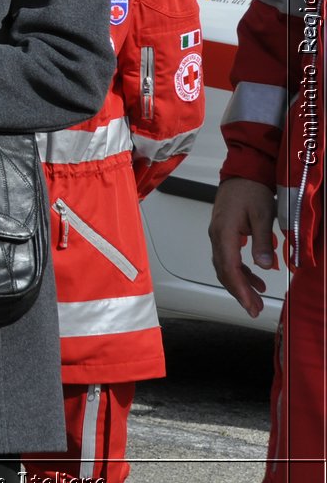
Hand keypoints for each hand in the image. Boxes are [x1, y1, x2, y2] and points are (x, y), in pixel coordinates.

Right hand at [209, 177, 277, 318]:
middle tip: (254, 309)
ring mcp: (218, 236)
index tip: (250, 305)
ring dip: (240, 284)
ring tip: (257, 299)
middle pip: (224, 271)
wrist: (242, 174)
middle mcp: (217, 236)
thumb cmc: (250, 191)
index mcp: (224, 233)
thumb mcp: (263, 215)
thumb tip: (265, 266)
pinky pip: (229, 258)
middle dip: (239, 292)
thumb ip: (263, 240)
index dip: (239, 289)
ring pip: (225, 267)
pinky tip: (256, 278)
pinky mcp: (224, 234)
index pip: (229, 267)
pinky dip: (241, 272)